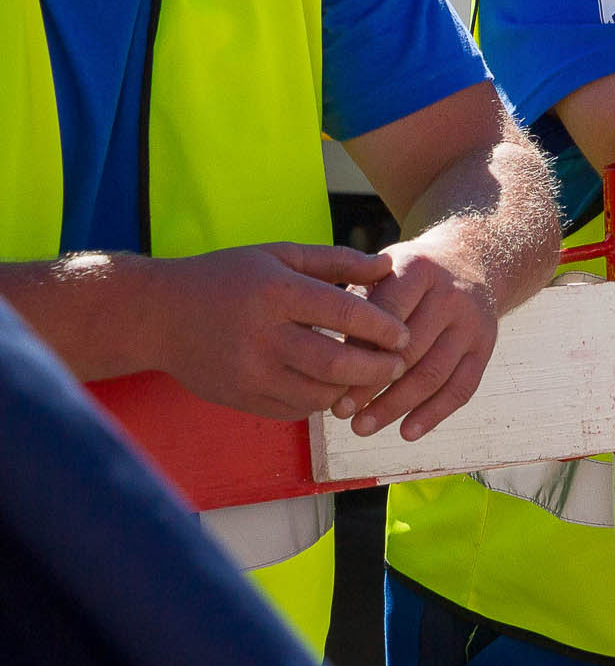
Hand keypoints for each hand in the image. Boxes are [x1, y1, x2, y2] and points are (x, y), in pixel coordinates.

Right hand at [146, 243, 410, 419]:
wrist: (158, 316)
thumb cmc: (227, 278)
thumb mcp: (279, 255)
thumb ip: (336, 261)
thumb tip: (389, 265)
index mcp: (276, 293)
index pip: (344, 314)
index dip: (382, 327)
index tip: (405, 334)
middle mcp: (262, 336)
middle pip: (335, 364)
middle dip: (377, 368)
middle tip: (399, 364)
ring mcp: (248, 373)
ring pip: (318, 395)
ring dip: (351, 389)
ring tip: (369, 376)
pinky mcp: (239, 398)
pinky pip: (294, 410)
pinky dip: (320, 401)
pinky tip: (331, 386)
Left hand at [333, 230, 502, 441]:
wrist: (470, 262)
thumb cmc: (408, 276)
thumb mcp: (382, 270)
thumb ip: (356, 303)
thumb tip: (322, 352)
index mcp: (419, 270)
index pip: (386, 314)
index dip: (358, 349)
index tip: (329, 379)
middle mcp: (452, 295)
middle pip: (410, 350)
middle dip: (371, 386)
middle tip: (340, 412)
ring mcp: (473, 323)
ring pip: (434, 374)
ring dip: (396, 407)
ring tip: (362, 428)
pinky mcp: (486, 347)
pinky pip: (462, 388)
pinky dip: (434, 414)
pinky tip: (407, 432)